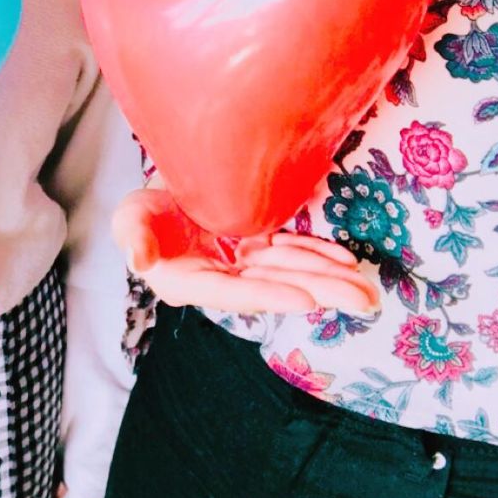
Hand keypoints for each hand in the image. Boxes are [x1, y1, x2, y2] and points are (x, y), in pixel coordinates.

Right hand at [112, 188, 378, 314]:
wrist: (159, 196)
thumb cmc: (142, 209)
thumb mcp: (129, 217)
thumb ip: (133, 236)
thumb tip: (138, 261)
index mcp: (185, 282)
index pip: (231, 291)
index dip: (268, 294)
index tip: (307, 299)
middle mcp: (218, 281)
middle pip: (272, 286)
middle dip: (319, 292)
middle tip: (364, 301)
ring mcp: (241, 266)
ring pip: (289, 271)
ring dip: (328, 278)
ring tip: (368, 288)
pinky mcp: (255, 248)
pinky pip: (290, 253)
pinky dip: (318, 255)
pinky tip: (346, 262)